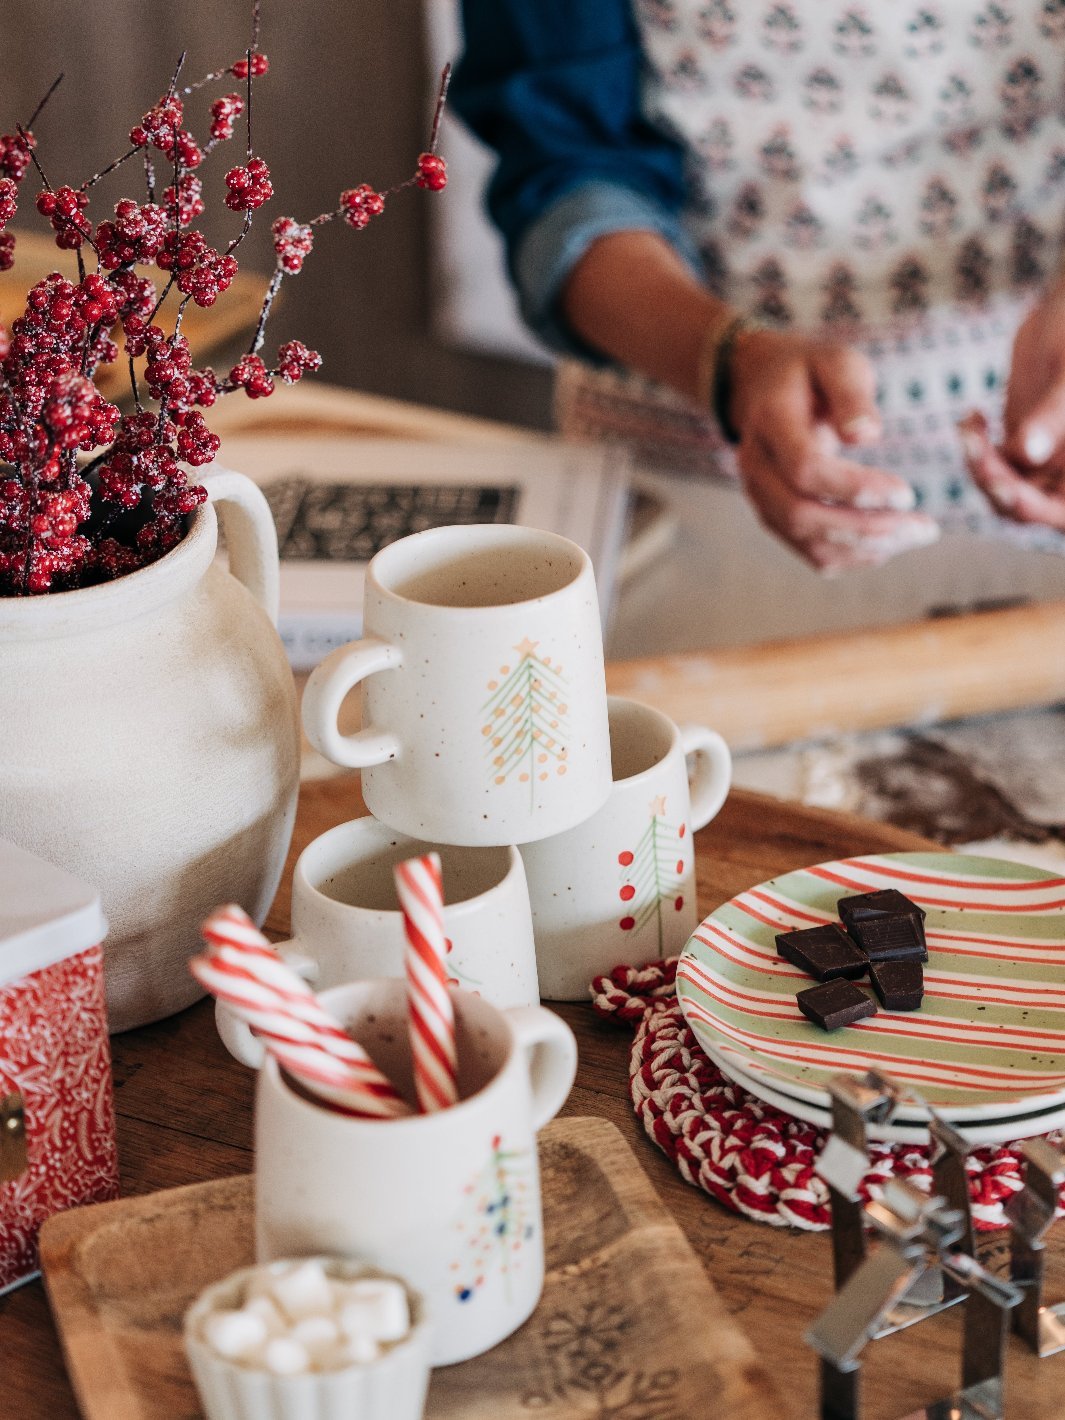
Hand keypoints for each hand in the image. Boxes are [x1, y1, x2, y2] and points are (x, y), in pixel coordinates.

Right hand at [728, 328, 939, 571]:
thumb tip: (866, 435)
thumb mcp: (835, 361)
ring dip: (866, 547)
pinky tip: (890, 542)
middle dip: (867, 528)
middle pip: (802, 515)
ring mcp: (761, 498)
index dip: (855, 488)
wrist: (763, 388)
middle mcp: (756, 468)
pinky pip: (811, 553)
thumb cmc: (810, 373)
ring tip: (916, 535)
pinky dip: (853, 556)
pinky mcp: (775, 518)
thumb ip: (851, 393)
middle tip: (924, 527)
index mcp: (770, 424)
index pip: (805, 470)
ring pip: (808, 541)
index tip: (908, 492)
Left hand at [961, 284, 1064, 528]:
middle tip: (973, 443)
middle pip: (1026, 508)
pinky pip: (994, 466)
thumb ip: (1055, 414)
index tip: (996, 476)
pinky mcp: (1025, 447)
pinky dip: (977, 449)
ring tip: (970, 426)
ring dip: (980, 465)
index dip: (1028, 504)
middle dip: (994, 482)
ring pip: (1005, 490)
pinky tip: (972, 418)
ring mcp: (1048, 463)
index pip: (1060, 514)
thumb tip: (1028, 453)